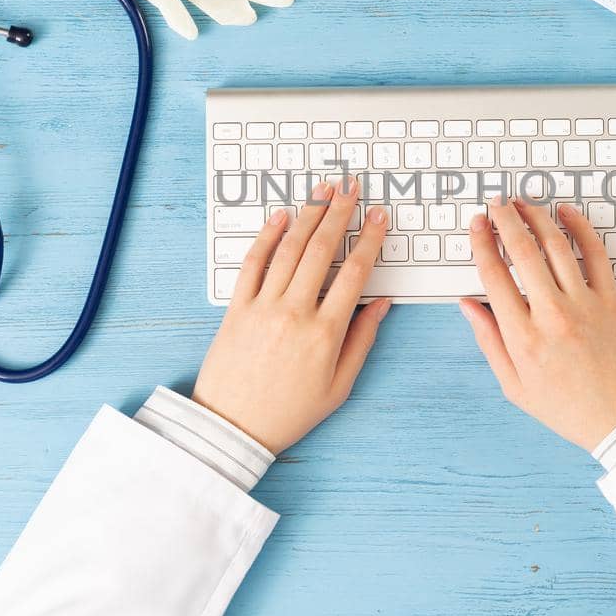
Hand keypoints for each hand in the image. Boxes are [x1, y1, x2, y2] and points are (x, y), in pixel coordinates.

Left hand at [192, 178, 391, 453]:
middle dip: (340, 213)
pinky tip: (281, 217)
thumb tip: (381, 303)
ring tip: (322, 191)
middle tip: (351, 189)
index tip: (379, 217)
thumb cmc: (289, 412)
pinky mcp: (237, 308)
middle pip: (322, 250)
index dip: (370, 240)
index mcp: (326, 333)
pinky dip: (268, 236)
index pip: (355, 273)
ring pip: (289, 249)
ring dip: (308, 215)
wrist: (234, 427)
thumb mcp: (339, 385)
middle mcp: (294, 313)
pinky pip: (253, 263)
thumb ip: (363, 340)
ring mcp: (263, 307)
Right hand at [458, 199, 615, 450]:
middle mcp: (552, 315)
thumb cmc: (569, 409)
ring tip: (524, 203)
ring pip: (556, 245)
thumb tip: (468, 305)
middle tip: (496, 203)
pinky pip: (596, 253)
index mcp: (523, 338)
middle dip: (504, 219)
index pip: (493, 275)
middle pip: (522, 250)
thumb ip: (489, 341)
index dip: (481, 243)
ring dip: (536, 216)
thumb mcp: (515, 386)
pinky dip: (581, 227)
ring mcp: (585, 304)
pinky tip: (567, 213)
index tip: (476, 226)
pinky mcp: (612, 300)